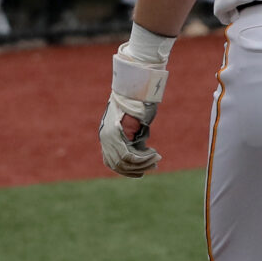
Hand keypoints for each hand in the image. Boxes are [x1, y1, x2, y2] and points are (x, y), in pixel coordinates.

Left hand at [98, 41, 167, 176]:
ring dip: (143, 163)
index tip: (142, 171)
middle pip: (118, 165)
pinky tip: (154, 154)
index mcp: (106, 136)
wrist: (132, 89)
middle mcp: (105, 138)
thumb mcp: (132, 125)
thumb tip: (141, 153)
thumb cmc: (136, 104)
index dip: (127, 170)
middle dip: (137, 169)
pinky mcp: (117, 133)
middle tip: (153, 165)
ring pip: (125, 162)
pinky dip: (143, 157)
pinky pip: (129, 155)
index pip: (111, 162)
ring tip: (156, 158)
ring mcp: (109, 136)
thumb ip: (133, 139)